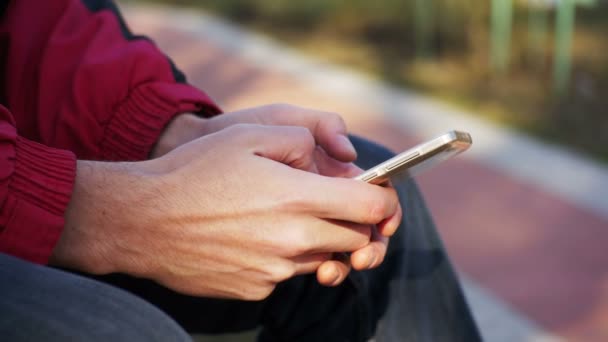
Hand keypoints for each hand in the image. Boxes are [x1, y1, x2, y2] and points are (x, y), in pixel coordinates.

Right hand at [152, 104, 401, 285]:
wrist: (142, 221)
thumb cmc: (194, 171)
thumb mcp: (249, 135)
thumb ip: (302, 141)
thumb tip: (332, 162)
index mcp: (297, 198)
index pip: (373, 209)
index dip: (386, 202)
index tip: (380, 196)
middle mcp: (294, 240)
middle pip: (355, 239)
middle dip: (354, 222)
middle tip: (330, 203)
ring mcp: (275, 271)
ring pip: (324, 258)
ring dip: (318, 239)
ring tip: (282, 217)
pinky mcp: (256, 289)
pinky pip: (288, 274)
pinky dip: (285, 257)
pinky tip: (253, 238)